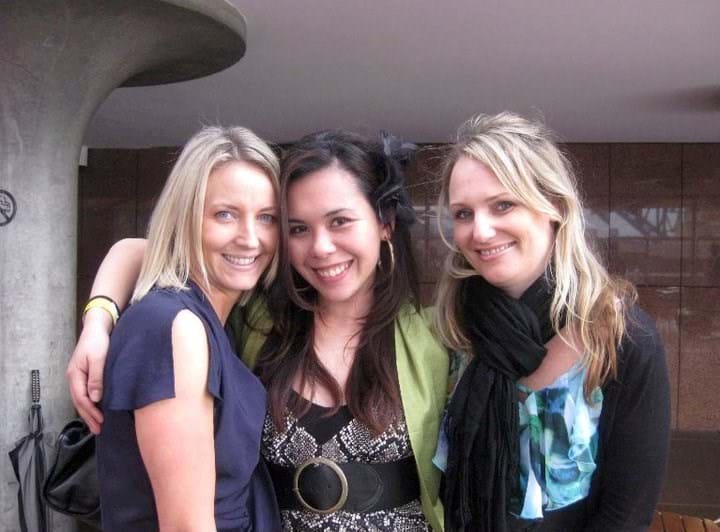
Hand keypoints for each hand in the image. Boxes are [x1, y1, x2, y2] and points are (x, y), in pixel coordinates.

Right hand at [66, 308, 111, 433]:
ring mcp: (77, 376)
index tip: (100, 421)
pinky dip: (90, 403)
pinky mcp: (84, 374)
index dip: (90, 412)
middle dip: (88, 417)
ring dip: (88, 412)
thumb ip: (96, 378)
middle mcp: (73, 377)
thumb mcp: (98, 359)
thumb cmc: (98, 341)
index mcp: (75, 375)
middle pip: (79, 402)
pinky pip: (85, 393)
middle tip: (98, 430)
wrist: (96, 327)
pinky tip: (96, 408)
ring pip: (81, 399)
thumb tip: (95, 398)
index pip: (81, 399)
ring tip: (97, 424)